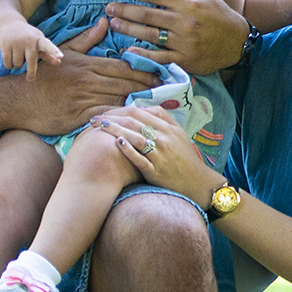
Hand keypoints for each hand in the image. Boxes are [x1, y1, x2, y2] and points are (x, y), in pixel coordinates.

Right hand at [0, 20, 62, 78]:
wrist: (9, 24)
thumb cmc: (28, 37)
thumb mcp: (38, 42)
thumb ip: (48, 54)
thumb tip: (59, 63)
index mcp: (39, 39)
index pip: (47, 46)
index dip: (54, 51)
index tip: (61, 56)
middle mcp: (28, 40)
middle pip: (31, 61)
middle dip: (31, 72)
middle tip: (30, 79)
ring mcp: (16, 42)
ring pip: (18, 64)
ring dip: (17, 65)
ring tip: (17, 56)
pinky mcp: (5, 45)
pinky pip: (8, 63)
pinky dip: (9, 65)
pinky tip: (10, 60)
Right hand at [11, 18, 160, 134]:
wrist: (19, 99)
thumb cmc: (43, 75)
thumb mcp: (64, 51)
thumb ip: (87, 38)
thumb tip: (105, 22)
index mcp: (87, 63)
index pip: (122, 66)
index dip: (144, 70)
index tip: (161, 73)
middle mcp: (88, 80)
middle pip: (125, 82)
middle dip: (148, 86)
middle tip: (168, 89)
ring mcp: (84, 99)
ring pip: (119, 98)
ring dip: (139, 101)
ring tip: (159, 104)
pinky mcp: (79, 116)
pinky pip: (106, 116)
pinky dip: (122, 117)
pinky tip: (136, 119)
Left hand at [90, 106, 221, 204]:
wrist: (198, 184)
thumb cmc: (185, 158)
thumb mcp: (179, 134)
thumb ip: (162, 118)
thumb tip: (142, 107)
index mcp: (167, 128)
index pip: (139, 112)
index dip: (119, 110)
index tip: (104, 111)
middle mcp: (164, 139)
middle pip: (133, 122)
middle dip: (111, 118)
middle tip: (93, 119)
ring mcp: (160, 155)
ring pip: (135, 138)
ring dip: (115, 130)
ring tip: (99, 127)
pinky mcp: (156, 172)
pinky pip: (140, 159)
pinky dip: (128, 150)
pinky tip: (117, 143)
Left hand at [106, 0, 245, 74]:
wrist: (236, 42)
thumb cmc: (216, 11)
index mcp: (188, 2)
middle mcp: (185, 22)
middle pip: (148, 15)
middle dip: (125, 11)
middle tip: (108, 8)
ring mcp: (185, 43)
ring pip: (150, 35)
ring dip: (128, 30)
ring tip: (114, 24)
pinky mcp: (185, 61)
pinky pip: (160, 58)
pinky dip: (144, 55)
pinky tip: (128, 51)